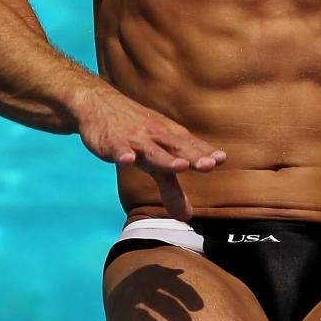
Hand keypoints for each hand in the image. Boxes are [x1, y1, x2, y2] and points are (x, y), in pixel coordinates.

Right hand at [74, 84, 224, 220]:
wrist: (99, 103)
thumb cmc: (135, 134)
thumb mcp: (155, 161)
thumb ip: (172, 188)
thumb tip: (188, 217)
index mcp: (169, 138)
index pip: (190, 146)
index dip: (205, 153)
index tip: (221, 159)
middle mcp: (155, 136)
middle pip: (176, 147)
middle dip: (192, 156)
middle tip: (209, 164)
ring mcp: (133, 138)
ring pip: (150, 150)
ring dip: (165, 158)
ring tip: (180, 166)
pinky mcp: (110, 141)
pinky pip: (116, 148)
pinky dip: (121, 153)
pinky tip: (126, 160)